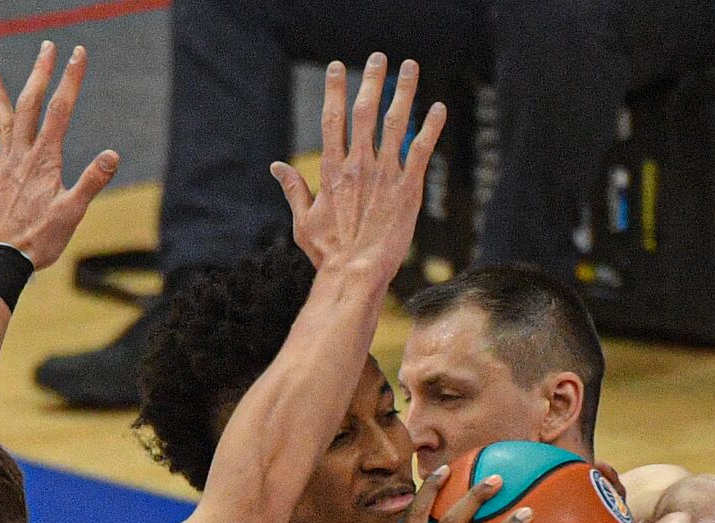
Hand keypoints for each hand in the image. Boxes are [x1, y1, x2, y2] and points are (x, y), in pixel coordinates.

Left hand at [0, 41, 118, 268]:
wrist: (5, 260)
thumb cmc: (42, 238)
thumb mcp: (73, 211)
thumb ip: (92, 180)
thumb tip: (113, 154)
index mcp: (45, 159)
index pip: (60, 110)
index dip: (70, 80)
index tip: (77, 54)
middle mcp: (23, 157)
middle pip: (31, 106)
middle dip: (40, 74)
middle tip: (46, 47)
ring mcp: (6, 169)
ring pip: (4, 125)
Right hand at [270, 53, 445, 280]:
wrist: (356, 273)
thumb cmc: (329, 252)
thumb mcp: (303, 221)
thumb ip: (293, 189)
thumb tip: (275, 167)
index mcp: (332, 170)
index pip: (333, 119)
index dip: (335, 90)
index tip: (337, 68)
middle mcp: (359, 165)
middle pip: (365, 111)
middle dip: (372, 80)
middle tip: (379, 58)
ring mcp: (385, 175)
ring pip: (396, 123)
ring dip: (404, 92)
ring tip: (411, 67)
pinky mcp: (408, 190)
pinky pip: (422, 151)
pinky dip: (431, 128)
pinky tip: (439, 108)